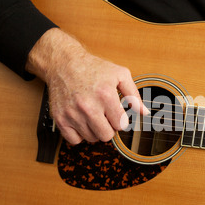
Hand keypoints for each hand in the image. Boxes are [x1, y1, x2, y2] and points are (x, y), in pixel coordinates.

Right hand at [26, 28, 147, 144]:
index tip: (116, 113)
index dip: (121, 120)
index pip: (121, 125)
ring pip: (91, 138)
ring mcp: (72, 113)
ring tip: (93, 116)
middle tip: (105, 116)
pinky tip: (81, 122)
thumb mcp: (120, 75)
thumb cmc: (93, 68)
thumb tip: (144, 113)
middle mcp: (88, 106)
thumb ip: (134, 95)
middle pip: (106, 135)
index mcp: (106, 95)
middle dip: (109, 128)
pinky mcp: (60, 118)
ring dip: (95, 130)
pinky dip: (79, 135)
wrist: (63, 63)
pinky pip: (74, 140)